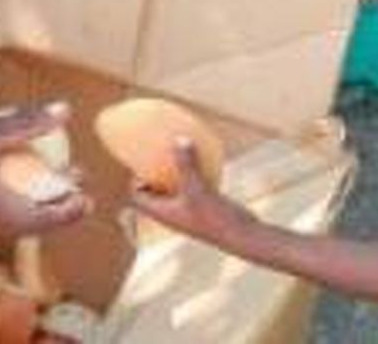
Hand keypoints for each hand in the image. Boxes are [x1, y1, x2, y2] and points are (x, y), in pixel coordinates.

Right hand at [0, 105, 90, 237]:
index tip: (88, 197)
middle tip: (82, 184)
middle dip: (59, 205)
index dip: (67, 211)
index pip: (39, 221)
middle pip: (33, 223)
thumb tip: (63, 111)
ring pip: (19, 218)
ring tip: (64, 178)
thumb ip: (26, 124)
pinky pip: (5, 211)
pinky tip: (30, 173)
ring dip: (42, 200)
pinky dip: (24, 196)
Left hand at [127, 139, 252, 248]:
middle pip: (153, 192)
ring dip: (175, 172)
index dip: (134, 181)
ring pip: (175, 189)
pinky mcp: (204, 207)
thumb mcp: (198, 189)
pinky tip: (203, 156)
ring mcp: (188, 211)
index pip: (136, 198)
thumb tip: (179, 139)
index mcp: (163, 213)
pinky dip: (195, 174)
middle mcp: (173, 213)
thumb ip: (187, 166)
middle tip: (158, 151)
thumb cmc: (215, 218)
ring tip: (177, 149)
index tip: (141, 162)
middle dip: (153, 173)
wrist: (244, 237)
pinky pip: (194, 187)